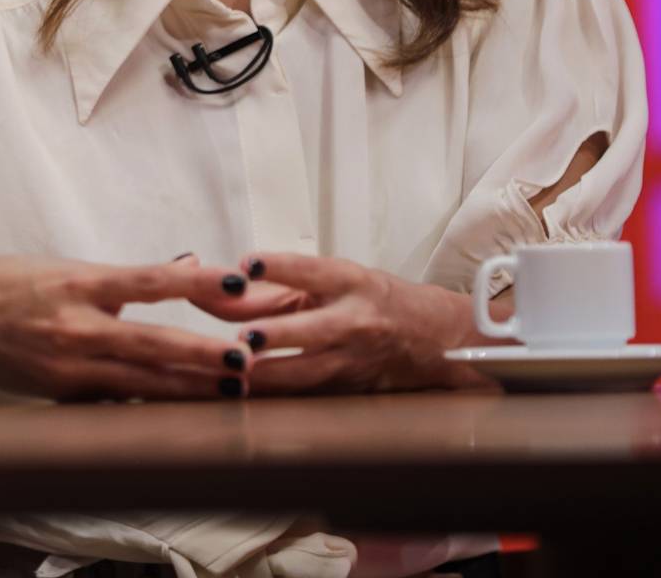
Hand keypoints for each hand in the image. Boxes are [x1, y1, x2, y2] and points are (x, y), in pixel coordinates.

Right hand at [0, 254, 308, 402]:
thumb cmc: (8, 285)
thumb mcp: (63, 267)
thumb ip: (126, 276)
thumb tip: (191, 267)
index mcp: (78, 284)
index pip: (146, 281)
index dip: (192, 283)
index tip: (235, 283)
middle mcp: (75, 327)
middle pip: (151, 343)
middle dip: (203, 355)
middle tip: (249, 361)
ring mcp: (68, 367)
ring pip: (141, 383)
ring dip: (189, 388)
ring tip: (233, 392)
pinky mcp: (62, 396)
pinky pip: (115, 403)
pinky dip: (152, 407)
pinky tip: (186, 414)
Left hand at [228, 252, 477, 393]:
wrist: (436, 336)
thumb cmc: (375, 301)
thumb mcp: (336, 281)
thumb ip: (279, 287)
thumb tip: (223, 289)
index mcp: (349, 281)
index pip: (309, 270)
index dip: (278, 266)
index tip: (247, 264)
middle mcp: (354, 319)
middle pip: (312, 328)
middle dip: (278, 334)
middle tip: (244, 337)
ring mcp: (353, 359)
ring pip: (308, 372)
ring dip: (272, 374)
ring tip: (239, 373)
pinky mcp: (349, 388)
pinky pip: (306, 394)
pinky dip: (276, 395)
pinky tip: (245, 395)